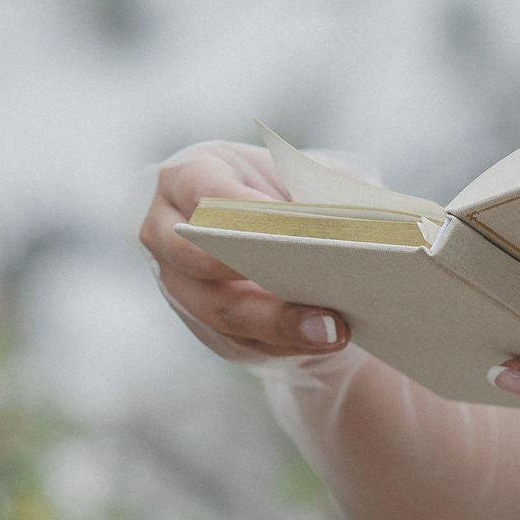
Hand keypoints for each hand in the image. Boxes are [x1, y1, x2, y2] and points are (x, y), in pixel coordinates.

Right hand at [138, 140, 348, 360]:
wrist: (273, 237)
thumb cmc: (285, 195)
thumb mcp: (301, 175)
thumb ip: (315, 187)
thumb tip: (351, 215)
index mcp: (188, 177)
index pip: (206, 193)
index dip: (246, 213)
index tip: (295, 227)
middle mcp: (167, 231)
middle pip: (199, 259)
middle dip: (255, 272)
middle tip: (315, 284)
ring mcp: (179, 284)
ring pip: (221, 312)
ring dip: (280, 325)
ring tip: (335, 330)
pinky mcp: (205, 326)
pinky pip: (242, 342)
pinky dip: (289, 344)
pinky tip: (329, 341)